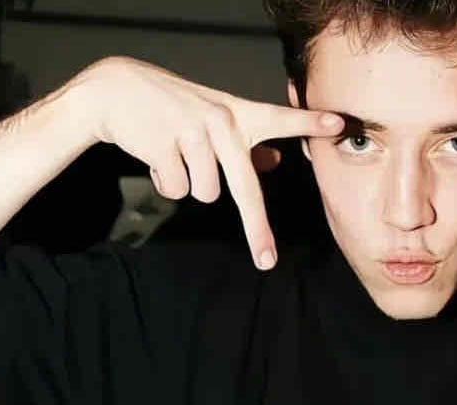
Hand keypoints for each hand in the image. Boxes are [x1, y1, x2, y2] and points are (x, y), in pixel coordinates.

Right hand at [70, 56, 343, 268]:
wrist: (116, 90)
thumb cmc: (175, 108)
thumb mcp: (213, 117)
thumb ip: (247, 144)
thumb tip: (277, 163)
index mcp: (238, 114)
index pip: (279, 119)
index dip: (309, 124)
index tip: (340, 125)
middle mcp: (221, 121)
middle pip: (245, 189)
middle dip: (256, 230)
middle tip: (267, 262)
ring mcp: (193, 132)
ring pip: (204, 194)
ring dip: (189, 184)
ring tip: (176, 154)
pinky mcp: (164, 144)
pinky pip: (175, 189)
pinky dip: (165, 182)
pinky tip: (157, 155)